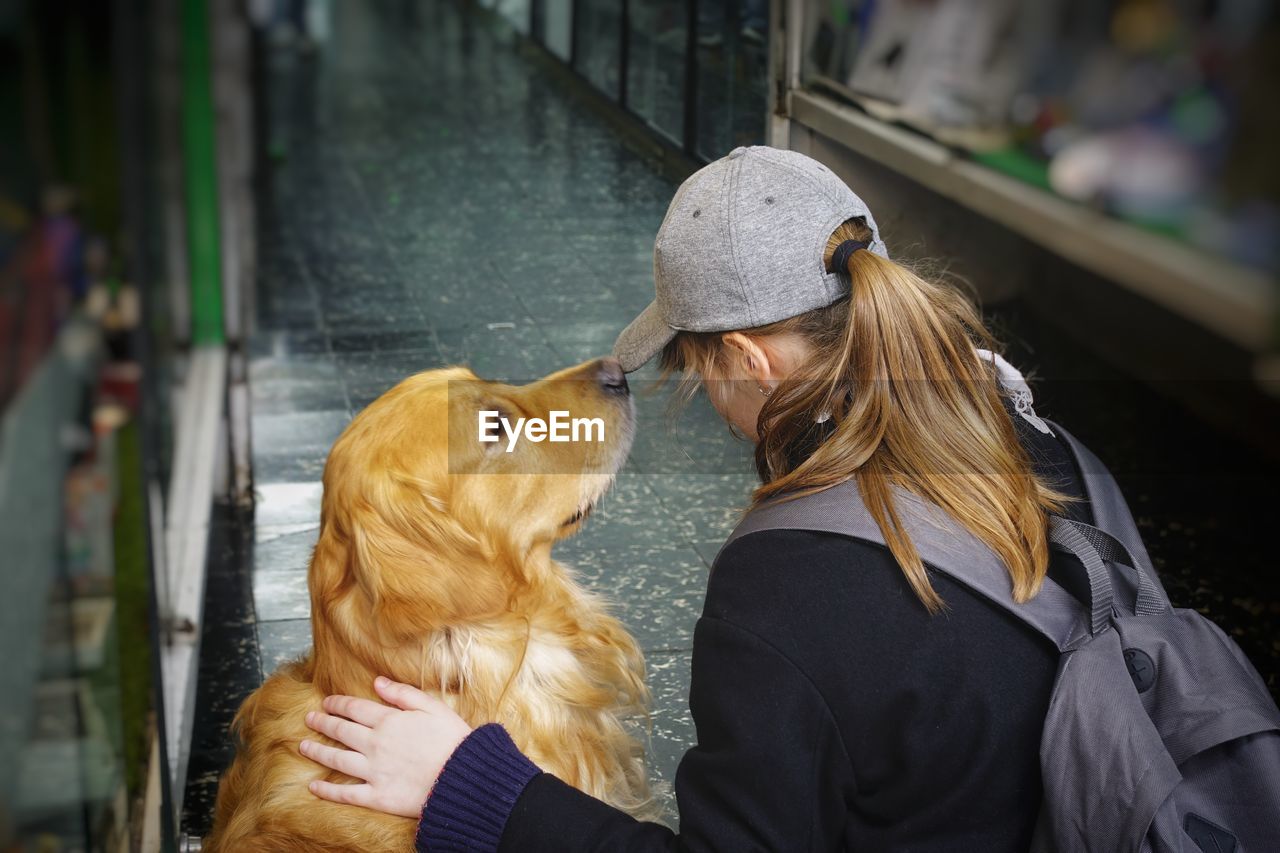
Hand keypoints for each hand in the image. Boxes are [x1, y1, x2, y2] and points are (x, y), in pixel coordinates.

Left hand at [300, 676, 472, 816]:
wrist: (462, 776)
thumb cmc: (452, 739)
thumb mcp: (432, 706)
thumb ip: (403, 694)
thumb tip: (377, 682)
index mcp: (389, 721)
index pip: (355, 708)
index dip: (338, 703)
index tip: (327, 701)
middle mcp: (375, 744)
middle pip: (341, 731)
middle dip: (323, 723)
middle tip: (309, 718)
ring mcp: (373, 771)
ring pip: (337, 759)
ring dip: (318, 751)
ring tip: (304, 746)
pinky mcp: (377, 796)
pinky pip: (346, 793)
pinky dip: (327, 791)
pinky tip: (314, 786)